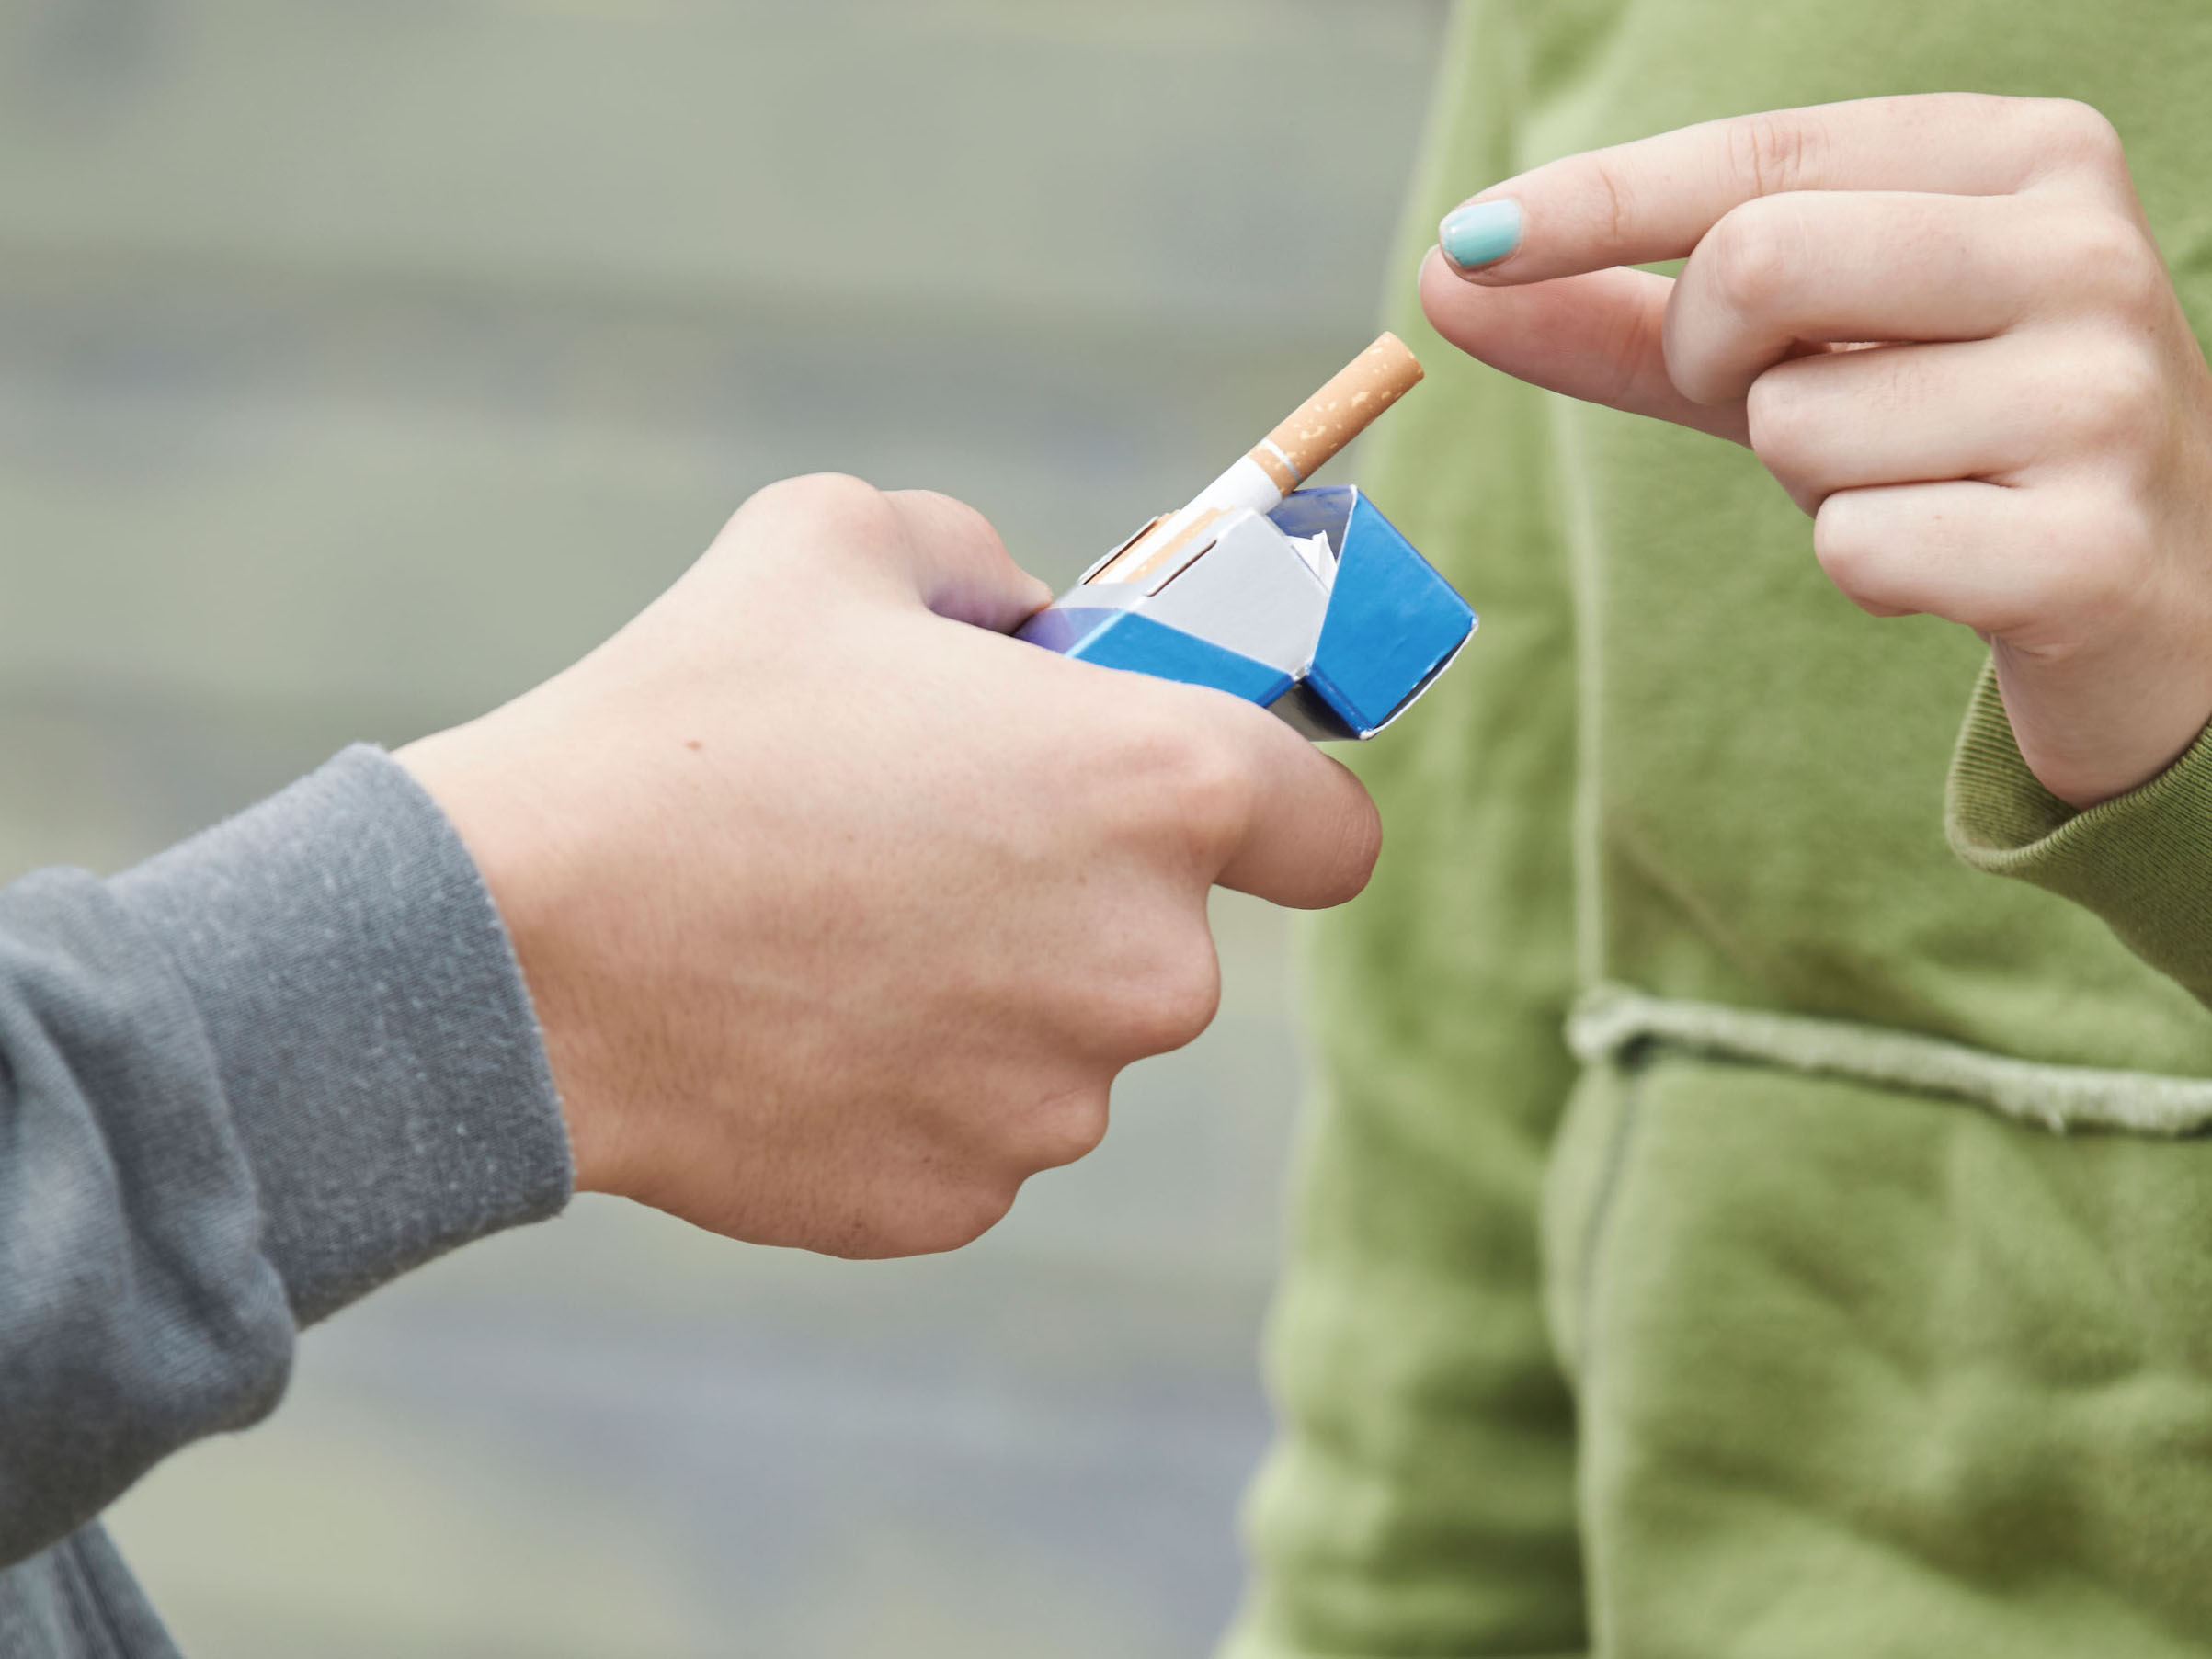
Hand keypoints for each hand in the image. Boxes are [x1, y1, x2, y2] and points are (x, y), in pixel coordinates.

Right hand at [397, 475, 1377, 1256]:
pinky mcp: (957, 1200)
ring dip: (989, 995)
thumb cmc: (683, 721)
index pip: (1330, 832)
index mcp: (1159, 788)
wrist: (516, 938)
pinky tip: (793, 1023)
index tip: (1204, 805)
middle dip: (1078, 896)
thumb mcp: (835, 539)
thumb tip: (1031, 629)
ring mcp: (1053, 1105)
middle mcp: (1148, 968)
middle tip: (925, 842)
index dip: (1277, 808)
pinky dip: (909, 1084)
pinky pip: (970, 1128)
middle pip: (1171, 941)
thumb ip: (982, 564)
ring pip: (1064, 1042)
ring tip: (829, 930)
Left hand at [1425, 93, 2211, 806]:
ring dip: (1808, 480)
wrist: (2159, 598)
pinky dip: (1864, 570)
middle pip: (1755, 265)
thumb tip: (1448, 275)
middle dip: (1716, 360)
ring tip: (1916, 483)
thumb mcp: (1796, 356)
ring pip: (1794, 423)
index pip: (1759, 158)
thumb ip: (1628, 319)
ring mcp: (2105, 396)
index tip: (1468, 242)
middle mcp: (2084, 249)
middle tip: (1793, 400)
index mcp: (2022, 159)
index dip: (1596, 202)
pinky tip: (1955, 561)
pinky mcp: (2091, 546)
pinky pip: (1854, 548)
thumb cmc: (1955, 444)